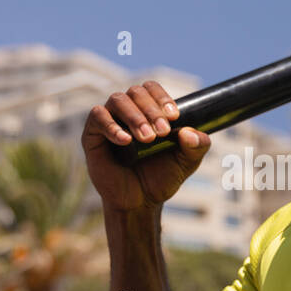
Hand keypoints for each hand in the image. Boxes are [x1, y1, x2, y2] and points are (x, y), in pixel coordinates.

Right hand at [82, 80, 210, 211]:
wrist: (140, 203)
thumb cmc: (162, 177)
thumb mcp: (187, 161)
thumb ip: (198, 146)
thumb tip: (189, 132)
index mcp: (148, 110)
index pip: (151, 88)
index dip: (162, 97)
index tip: (174, 117)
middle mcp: (127, 111)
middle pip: (135, 92)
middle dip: (151, 110)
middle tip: (162, 132)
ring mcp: (108, 121)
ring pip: (118, 100)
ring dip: (135, 116)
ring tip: (148, 138)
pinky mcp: (92, 135)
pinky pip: (97, 117)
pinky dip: (112, 126)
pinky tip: (126, 141)